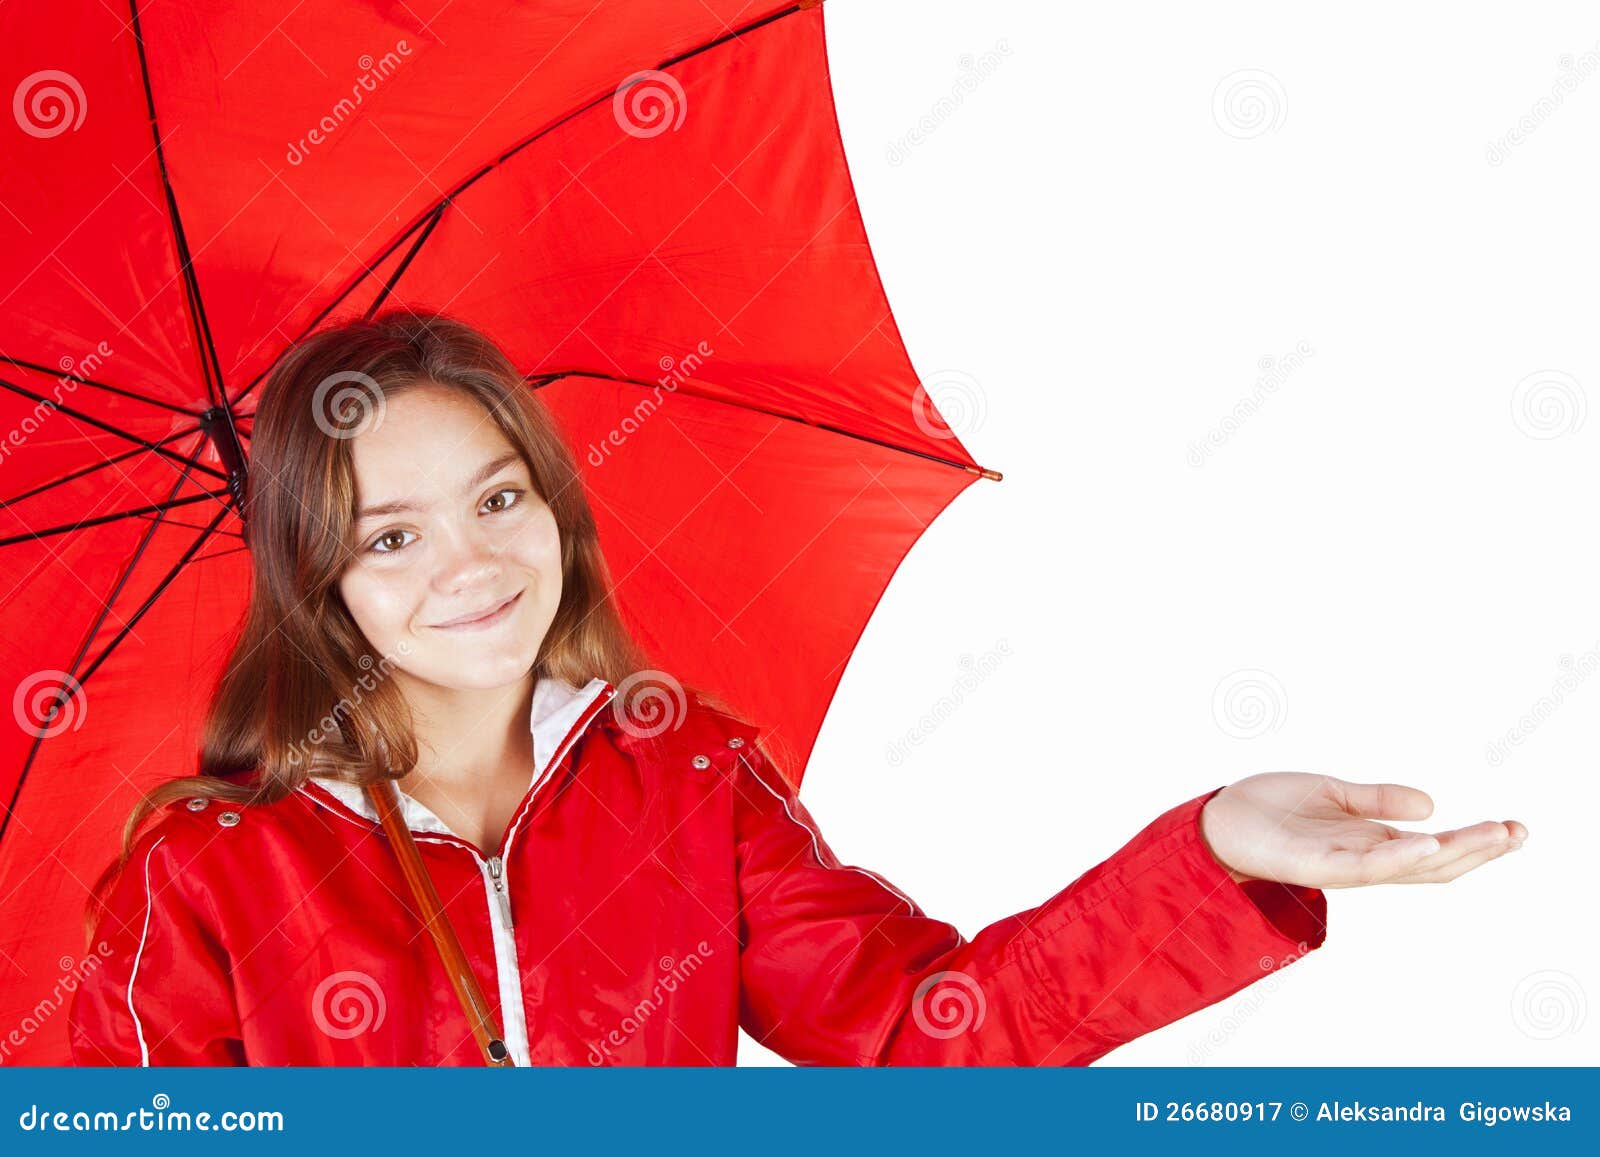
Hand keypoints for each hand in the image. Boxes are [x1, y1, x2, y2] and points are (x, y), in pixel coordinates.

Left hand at [1198, 772, 1527, 888]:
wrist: (1215, 820)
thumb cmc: (1269, 810)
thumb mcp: (1333, 793)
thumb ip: (1378, 801)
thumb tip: (1431, 804)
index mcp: (1370, 843)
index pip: (1435, 850)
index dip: (1476, 841)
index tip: (1515, 826)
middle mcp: (1362, 860)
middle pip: (1434, 865)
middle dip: (1480, 850)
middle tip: (1520, 831)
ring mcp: (1340, 865)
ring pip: (1408, 868)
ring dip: (1453, 853)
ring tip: (1492, 835)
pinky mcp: (1314, 865)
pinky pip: (1363, 867)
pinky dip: (1398, 857)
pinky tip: (1428, 842)